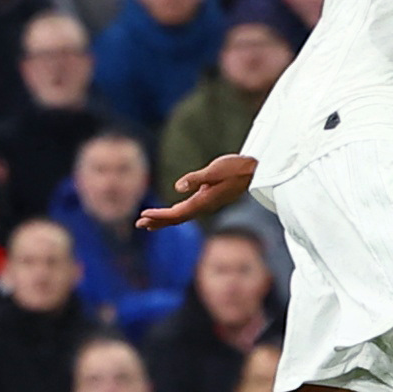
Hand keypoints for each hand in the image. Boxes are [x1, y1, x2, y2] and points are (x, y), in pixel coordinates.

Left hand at [141, 152, 256, 228]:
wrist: (254, 171)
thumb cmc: (235, 168)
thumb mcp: (215, 170)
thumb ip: (197, 178)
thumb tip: (178, 187)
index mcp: (204, 201)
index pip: (177, 213)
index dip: (160, 216)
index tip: (143, 215)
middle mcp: (204, 206)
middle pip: (177, 218)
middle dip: (157, 221)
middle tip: (138, 223)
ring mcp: (207, 204)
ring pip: (182, 216)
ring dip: (164, 219)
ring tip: (147, 222)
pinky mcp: (208, 199)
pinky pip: (188, 210)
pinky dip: (175, 213)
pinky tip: (170, 213)